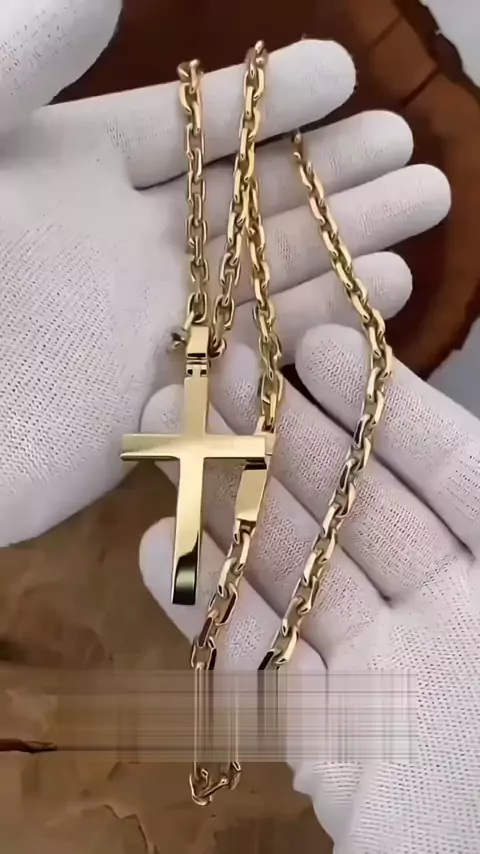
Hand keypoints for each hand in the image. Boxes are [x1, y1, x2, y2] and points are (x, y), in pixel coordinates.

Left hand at [0, 1, 450, 545]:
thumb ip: (26, 57)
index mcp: (63, 175)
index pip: (182, 129)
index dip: (260, 101)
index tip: (341, 73)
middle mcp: (108, 252)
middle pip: (239, 206)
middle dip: (327, 175)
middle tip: (411, 151)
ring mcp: (130, 335)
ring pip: (256, 285)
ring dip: (338, 247)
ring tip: (417, 213)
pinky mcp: (140, 412)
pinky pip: (242, 367)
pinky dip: (310, 333)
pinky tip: (375, 298)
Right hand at [140, 326, 479, 851]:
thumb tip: (454, 434)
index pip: (448, 471)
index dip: (382, 406)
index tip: (316, 347)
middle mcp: (449, 616)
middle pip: (355, 509)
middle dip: (287, 438)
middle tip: (219, 376)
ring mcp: (385, 675)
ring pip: (296, 575)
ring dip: (232, 509)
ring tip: (168, 440)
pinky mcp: (328, 742)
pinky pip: (260, 667)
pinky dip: (208, 611)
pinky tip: (160, 548)